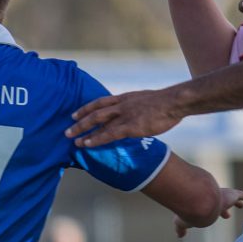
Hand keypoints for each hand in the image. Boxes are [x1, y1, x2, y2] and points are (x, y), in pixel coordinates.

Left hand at [66, 89, 186, 146]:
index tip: (75, 113)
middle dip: (80, 121)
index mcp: (126, 97)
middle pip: (95, 112)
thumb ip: (138, 106)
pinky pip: (108, 134)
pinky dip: (96, 139)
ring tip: (72, 139)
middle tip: (67, 129)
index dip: (87, 108)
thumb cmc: (167, 102)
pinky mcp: (130, 126)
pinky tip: (87, 144)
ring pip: (98, 122)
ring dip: (83, 130)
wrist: (175, 101)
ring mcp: (125, 115)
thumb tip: (137, 112)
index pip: (101, 101)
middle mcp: (122, 105)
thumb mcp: (148, 100)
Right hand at [174, 187, 242, 237]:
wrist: (198, 200)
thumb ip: (181, 228)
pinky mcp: (232, 195)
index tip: (221, 216)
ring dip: (238, 202)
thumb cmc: (190, 211)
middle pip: (221, 204)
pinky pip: (241, 195)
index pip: (212, 210)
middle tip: (227, 216)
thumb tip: (179, 235)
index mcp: (205, 206)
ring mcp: (224, 196)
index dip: (217, 213)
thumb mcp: (182, 221)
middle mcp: (214, 199)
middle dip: (226, 208)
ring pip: (233, 198)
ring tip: (242, 205)